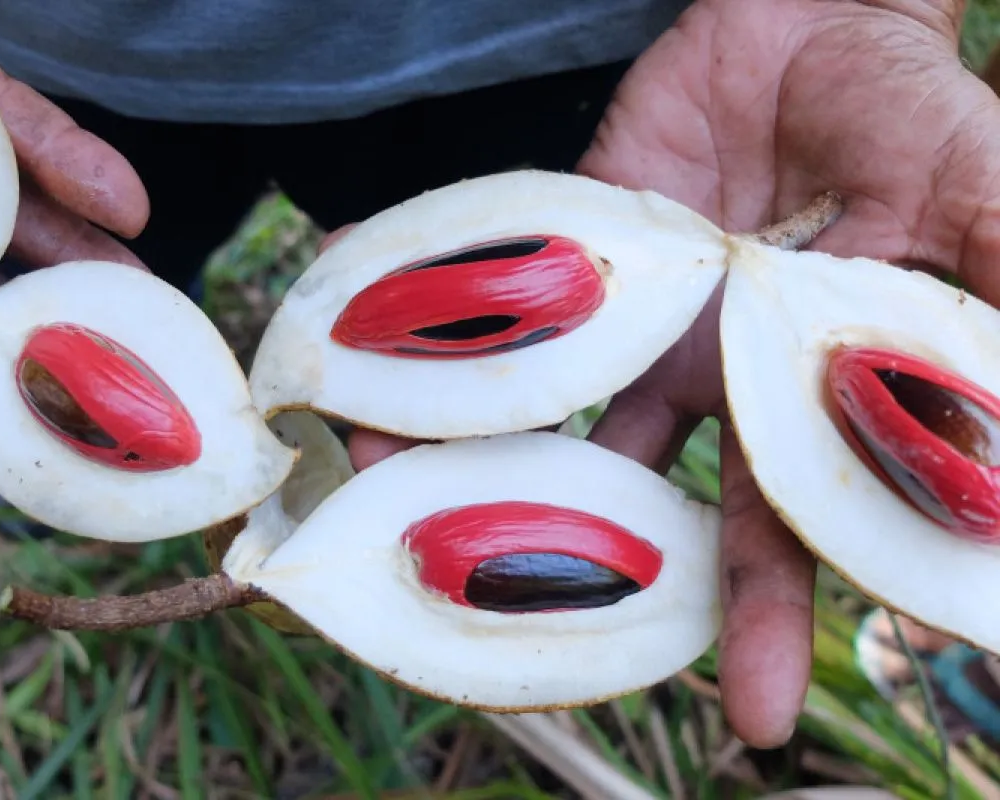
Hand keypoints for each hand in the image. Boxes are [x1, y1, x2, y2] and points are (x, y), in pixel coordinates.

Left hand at [352, 0, 999, 747]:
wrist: (815, 19)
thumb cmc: (915, 113)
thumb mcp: (980, 202)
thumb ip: (999, 293)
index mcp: (808, 402)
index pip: (791, 535)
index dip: (774, 622)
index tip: (751, 721)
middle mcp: (715, 387)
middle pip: (646, 511)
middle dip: (585, 576)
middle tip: (501, 645)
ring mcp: (634, 331)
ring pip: (549, 428)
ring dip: (471, 470)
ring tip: (381, 512)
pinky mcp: (574, 267)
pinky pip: (500, 319)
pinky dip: (436, 347)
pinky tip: (366, 388)